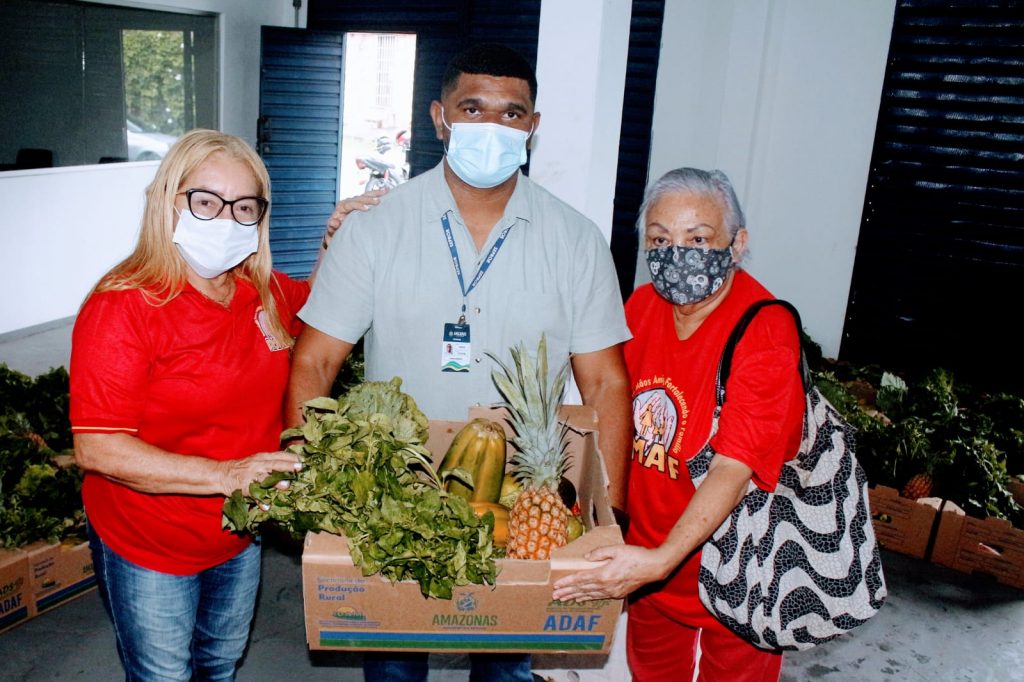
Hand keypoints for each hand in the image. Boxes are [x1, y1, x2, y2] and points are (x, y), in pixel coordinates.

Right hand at [217, 451, 301, 497]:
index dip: (291, 457)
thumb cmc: (244, 468)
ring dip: (275, 482)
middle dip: (287, 466)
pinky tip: (267, 506)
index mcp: (262, 457)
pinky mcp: (244, 488)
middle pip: (274, 465)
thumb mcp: (257, 460)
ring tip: (285, 486)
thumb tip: (292, 465)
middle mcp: (257, 465)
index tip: (302, 460)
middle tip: (299, 468)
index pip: (278, 455)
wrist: (222, 474)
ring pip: (264, 478)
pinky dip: (260, 501)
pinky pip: (253, 495)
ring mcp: (251, 476)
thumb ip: (272, 462)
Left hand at [323, 188, 386, 247]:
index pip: (350, 204)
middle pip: (359, 198)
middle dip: (369, 199)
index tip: (366, 209)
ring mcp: (355, 201)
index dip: (358, 205)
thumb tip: (334, 222)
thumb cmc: (335, 228)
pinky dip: (376, 194)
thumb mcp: (333, 228)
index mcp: (341, 207)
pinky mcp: (361, 202)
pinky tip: (385, 191)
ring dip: (375, 193)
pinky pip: (369, 196)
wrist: (337, 227)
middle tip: (378, 201)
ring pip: (365, 195)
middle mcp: (348, 202)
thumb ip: (332, 225)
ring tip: (384, 192)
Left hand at [551, 544, 670, 601]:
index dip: (568, 582)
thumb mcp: (616, 549)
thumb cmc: (635, 556)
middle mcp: (606, 586)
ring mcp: (612, 592)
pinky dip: (588, 598)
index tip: (556, 585)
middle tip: (554, 596)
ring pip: (589, 595)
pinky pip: (599, 597)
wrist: (653, 567)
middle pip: (582, 590)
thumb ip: (600, 553)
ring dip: (575, 597)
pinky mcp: (618, 594)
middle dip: (567, 592)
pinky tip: (582, 598)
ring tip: (564, 599)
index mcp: (604, 574)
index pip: (581, 579)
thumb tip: (586, 557)